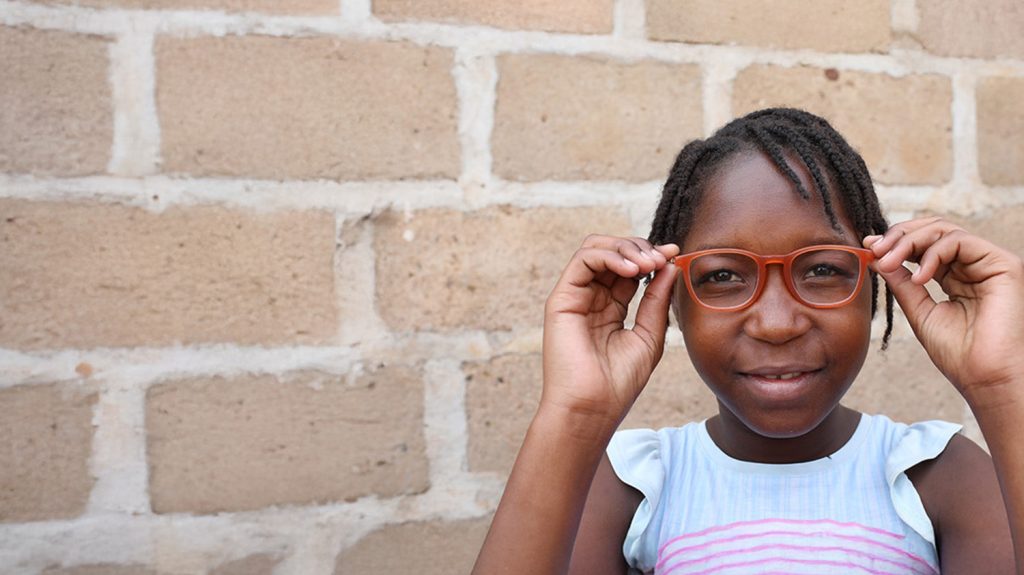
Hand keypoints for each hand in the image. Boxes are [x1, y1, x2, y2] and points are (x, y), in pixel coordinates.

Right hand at [541, 235, 678, 433]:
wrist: (593, 408)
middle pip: (612, 252)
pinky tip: (633, 269)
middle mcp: (590, 298)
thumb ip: (657, 300)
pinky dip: (610, 255)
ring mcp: (575, 297)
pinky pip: (583, 259)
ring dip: (626, 248)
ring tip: (648, 264)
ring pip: (596, 248)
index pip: (630, 268)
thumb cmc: (619, 382)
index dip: (652, 257)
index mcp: (610, 307)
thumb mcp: (649, 335)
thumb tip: (670, 264)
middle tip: (662, 258)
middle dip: (640, 248)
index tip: (675, 254)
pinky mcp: (562, 299)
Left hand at [865, 217, 1023, 402]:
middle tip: (876, 249)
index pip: (924, 245)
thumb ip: (901, 282)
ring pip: (944, 230)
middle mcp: (973, 265)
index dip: (895, 242)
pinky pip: (960, 241)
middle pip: (933, 230)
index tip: (869, 248)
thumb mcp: (918, 311)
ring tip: (890, 262)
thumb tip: (876, 256)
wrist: (984, 377)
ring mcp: (988, 263)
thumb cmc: (957, 353)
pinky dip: (932, 253)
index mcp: (955, 276)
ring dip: (909, 242)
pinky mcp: (1003, 264)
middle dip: (900, 235)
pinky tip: (919, 278)